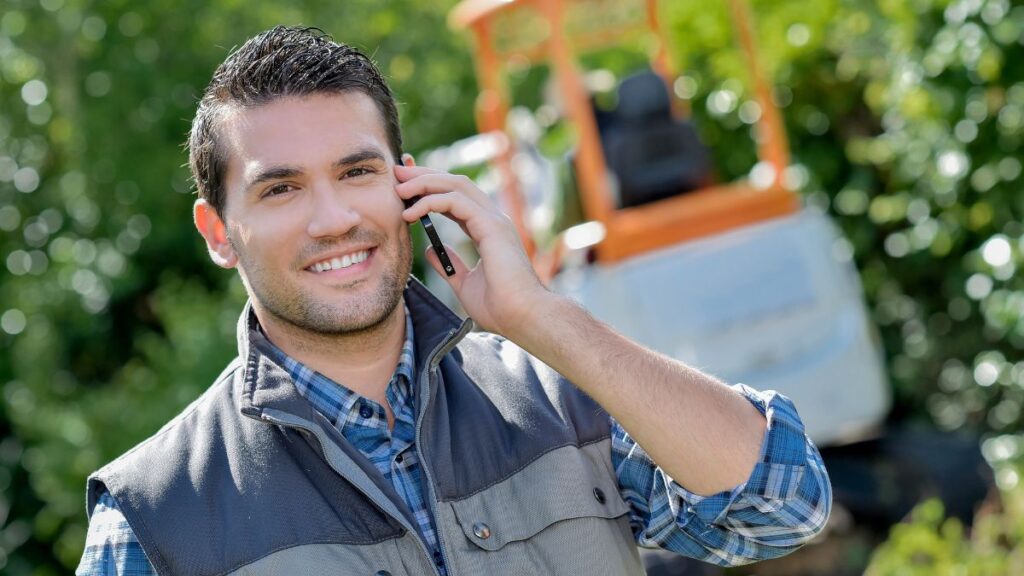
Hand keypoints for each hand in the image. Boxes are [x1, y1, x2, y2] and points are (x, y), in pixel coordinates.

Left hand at [394, 157, 547, 336]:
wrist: (523, 318)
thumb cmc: (500, 307)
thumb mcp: (464, 283)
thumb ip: (449, 265)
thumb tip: (430, 250)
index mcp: (488, 230)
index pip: (456, 198)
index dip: (431, 187)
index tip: (404, 186)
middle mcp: (493, 219)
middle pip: (455, 183)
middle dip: (424, 174)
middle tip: (397, 171)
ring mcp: (494, 220)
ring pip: (456, 185)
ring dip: (425, 182)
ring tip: (399, 188)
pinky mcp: (492, 226)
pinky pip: (456, 202)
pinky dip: (431, 201)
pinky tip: (411, 212)